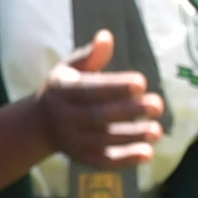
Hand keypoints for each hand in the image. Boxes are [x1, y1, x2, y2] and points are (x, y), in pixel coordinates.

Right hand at [28, 33, 160, 174]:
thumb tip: (106, 37)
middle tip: (158, 104)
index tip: (141, 82)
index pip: (90, 89)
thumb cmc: (65, 89)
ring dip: (132, 136)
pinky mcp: (82, 158)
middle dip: (129, 111)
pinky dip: (125, 160)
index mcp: (62, 91)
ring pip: (105, 140)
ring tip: (157, 130)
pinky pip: (104, 161)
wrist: (40, 125)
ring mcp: (73, 141)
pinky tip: (148, 154)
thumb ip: (90, 55)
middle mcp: (65, 118)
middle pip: (99, 116)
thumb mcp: (70, 68)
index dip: (115, 87)